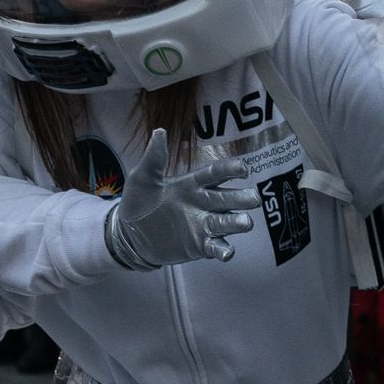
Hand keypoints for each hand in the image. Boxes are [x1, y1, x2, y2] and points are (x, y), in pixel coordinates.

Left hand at [104, 128, 259, 268]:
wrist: (130, 234)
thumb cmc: (138, 202)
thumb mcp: (143, 178)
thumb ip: (154, 159)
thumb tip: (159, 131)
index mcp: (192, 184)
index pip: (215, 174)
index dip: (230, 170)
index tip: (243, 169)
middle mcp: (204, 203)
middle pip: (229, 198)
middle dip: (243, 198)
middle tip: (253, 198)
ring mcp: (204, 225)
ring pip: (228, 222)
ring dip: (238, 222)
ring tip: (245, 223)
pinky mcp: (201, 245)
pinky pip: (217, 246)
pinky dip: (224, 250)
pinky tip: (227, 252)